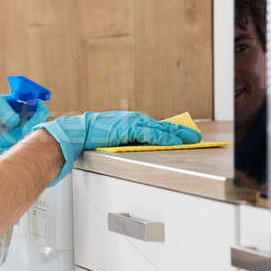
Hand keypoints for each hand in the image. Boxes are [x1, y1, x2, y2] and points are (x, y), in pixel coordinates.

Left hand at [0, 93, 48, 147]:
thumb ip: (4, 110)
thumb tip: (15, 120)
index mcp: (28, 106)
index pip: (42, 112)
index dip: (37, 120)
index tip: (26, 128)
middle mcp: (29, 120)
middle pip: (38, 130)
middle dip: (24, 136)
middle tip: (9, 137)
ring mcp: (24, 133)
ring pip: (29, 142)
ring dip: (16, 144)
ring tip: (1, 140)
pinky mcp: (17, 144)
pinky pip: (20, 150)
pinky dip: (11, 151)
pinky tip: (1, 146)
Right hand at [33, 111, 201, 184]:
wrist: (75, 133)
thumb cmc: (88, 138)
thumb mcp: (109, 139)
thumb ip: (122, 142)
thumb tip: (132, 150)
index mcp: (127, 122)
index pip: (152, 125)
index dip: (168, 130)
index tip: (180, 134)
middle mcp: (131, 119)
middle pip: (160, 125)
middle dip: (178, 131)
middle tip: (194, 136)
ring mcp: (130, 123)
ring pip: (159, 128)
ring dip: (175, 134)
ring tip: (190, 140)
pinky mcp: (127, 128)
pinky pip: (150, 134)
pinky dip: (163, 137)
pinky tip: (173, 142)